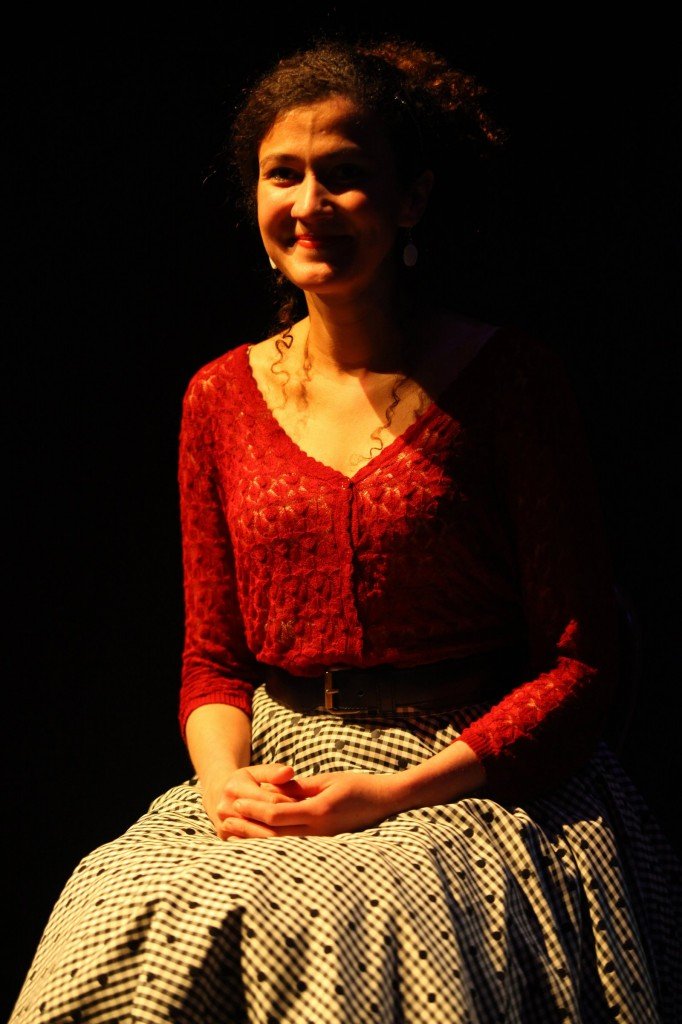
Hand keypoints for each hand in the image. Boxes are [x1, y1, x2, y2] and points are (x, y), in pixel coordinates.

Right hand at [201, 763, 298, 839]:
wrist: (218, 796)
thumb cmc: (245, 782)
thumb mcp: (257, 772)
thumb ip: (274, 772)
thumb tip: (290, 772)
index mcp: (235, 788)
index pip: (270, 800)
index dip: (291, 804)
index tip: (306, 806)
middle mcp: (226, 808)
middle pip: (265, 821)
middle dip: (287, 822)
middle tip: (306, 822)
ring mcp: (224, 826)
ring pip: (259, 837)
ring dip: (280, 836)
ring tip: (298, 834)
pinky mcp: (226, 839)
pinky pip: (251, 846)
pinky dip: (267, 846)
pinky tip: (282, 845)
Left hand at [222, 770, 398, 838]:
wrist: (388, 803)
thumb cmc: (360, 786)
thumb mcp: (329, 780)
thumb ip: (301, 788)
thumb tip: (274, 792)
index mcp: (319, 811)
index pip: (277, 814)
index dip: (253, 808)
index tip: (235, 801)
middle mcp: (319, 831)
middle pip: (273, 833)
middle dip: (246, 826)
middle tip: (222, 819)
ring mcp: (322, 842)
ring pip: (280, 844)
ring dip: (253, 837)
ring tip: (231, 830)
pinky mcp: (324, 845)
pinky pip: (292, 846)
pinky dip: (271, 843)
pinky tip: (256, 840)